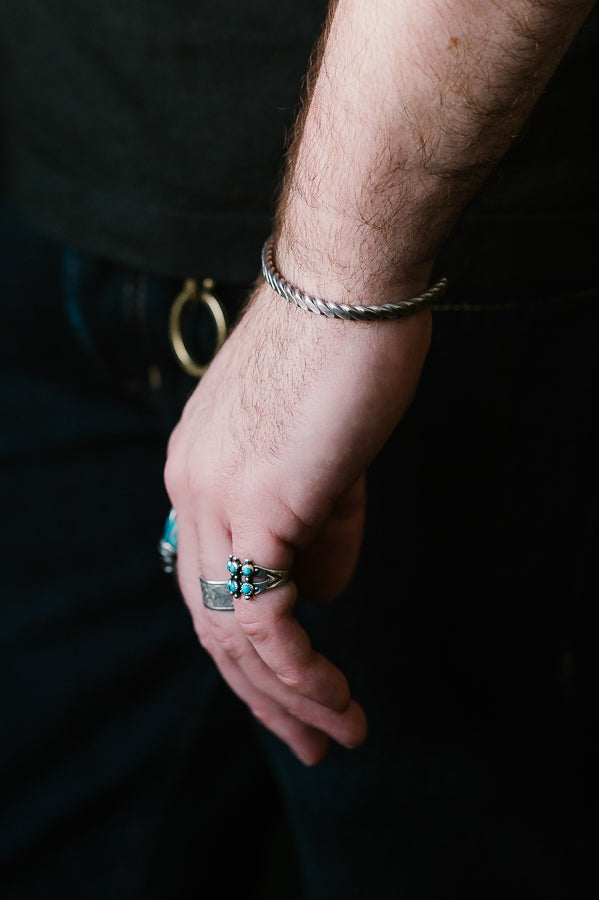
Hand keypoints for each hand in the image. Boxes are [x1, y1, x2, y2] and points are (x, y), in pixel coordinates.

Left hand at [164, 281, 430, 763]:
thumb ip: (318, 530)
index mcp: (197, 477)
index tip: (296, 691)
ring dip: (287, 696)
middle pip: (211, 624)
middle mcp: (191, 493)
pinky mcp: (258, 503)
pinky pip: (266, 616)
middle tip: (311, 742)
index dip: (251, 651)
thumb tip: (321, 594)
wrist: (349, 288)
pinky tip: (334, 697)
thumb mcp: (328, 461)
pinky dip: (299, 671)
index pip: (211, 585)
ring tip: (338, 734)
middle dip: (262, 695)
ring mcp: (216, 498)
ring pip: (233, 633)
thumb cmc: (344, 357)